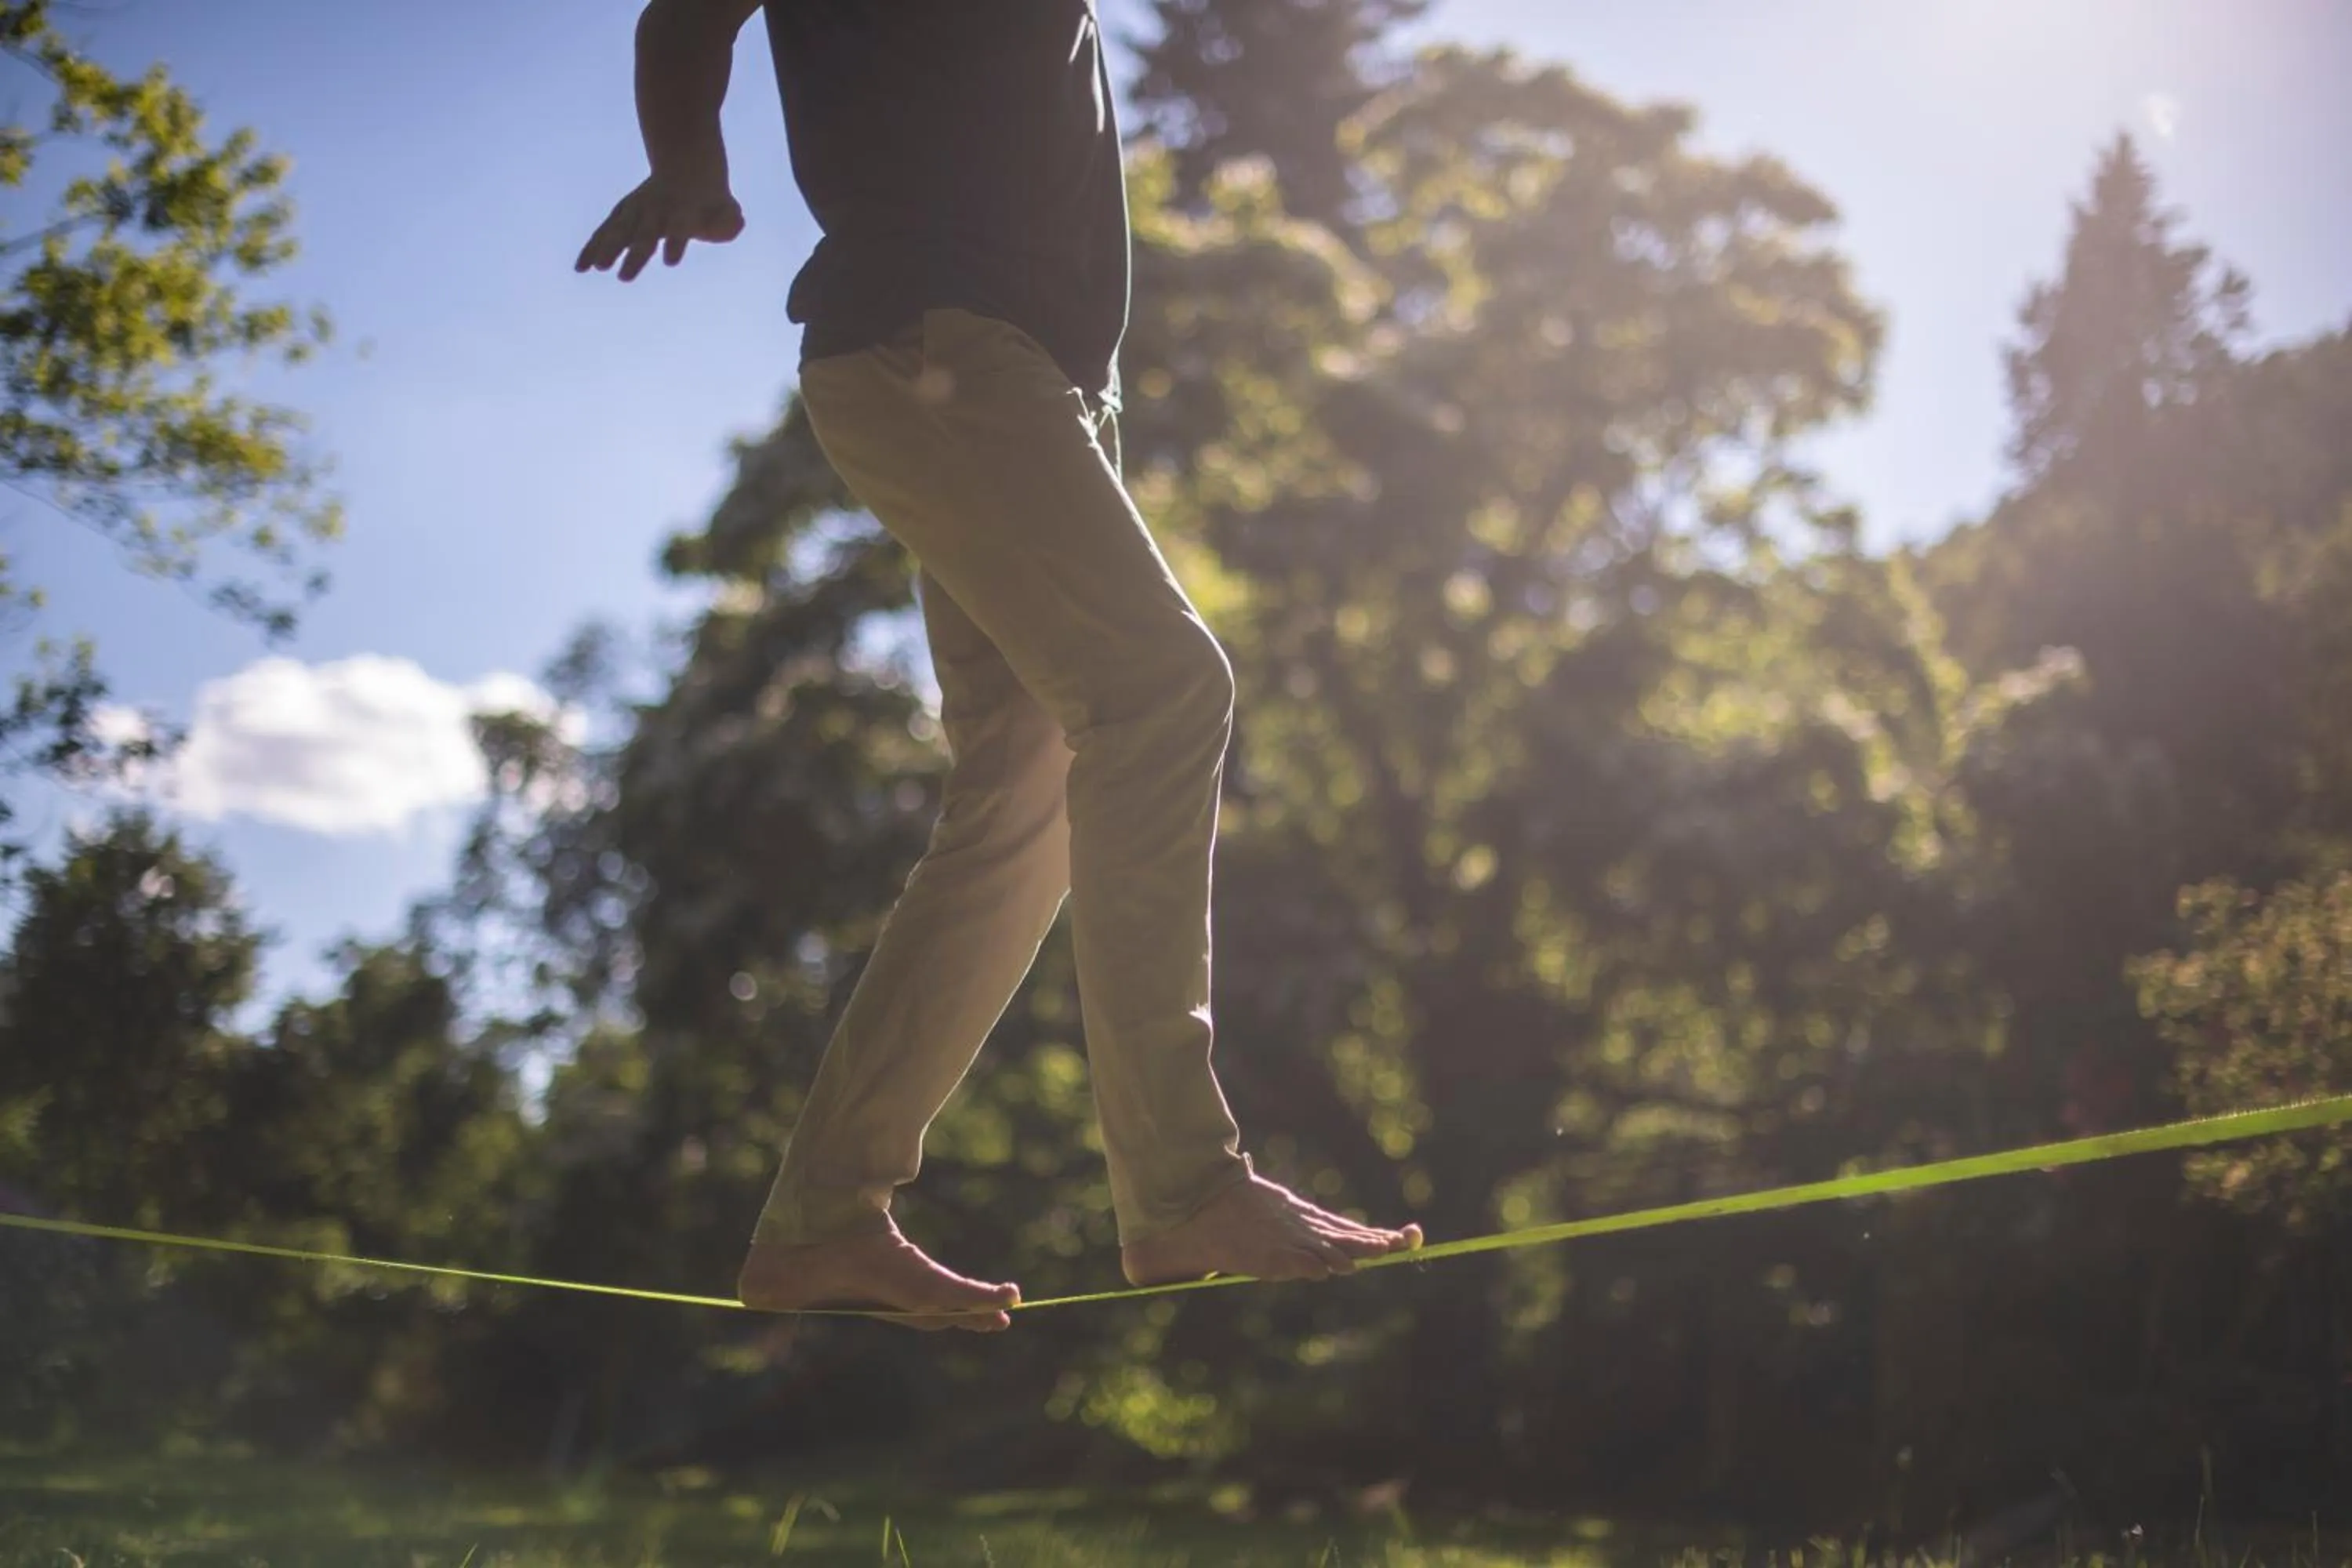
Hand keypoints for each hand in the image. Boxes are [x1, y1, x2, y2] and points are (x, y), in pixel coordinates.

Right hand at [574, 174, 744, 281]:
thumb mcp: (727, 209)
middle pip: (644, 234)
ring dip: (607, 248)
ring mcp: (636, 211)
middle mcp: (655, 211)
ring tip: (596, 268)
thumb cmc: (710, 200)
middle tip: (624, 277)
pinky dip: (592, 248)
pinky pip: (604, 232)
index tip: (671, 260)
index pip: (679, 229)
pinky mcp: (622, 216)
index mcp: (681, 212)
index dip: (675, 243)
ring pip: (619, 231)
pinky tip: (581, 268)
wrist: (687, 167)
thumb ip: (729, 221)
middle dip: (634, 254)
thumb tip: (735, 224)